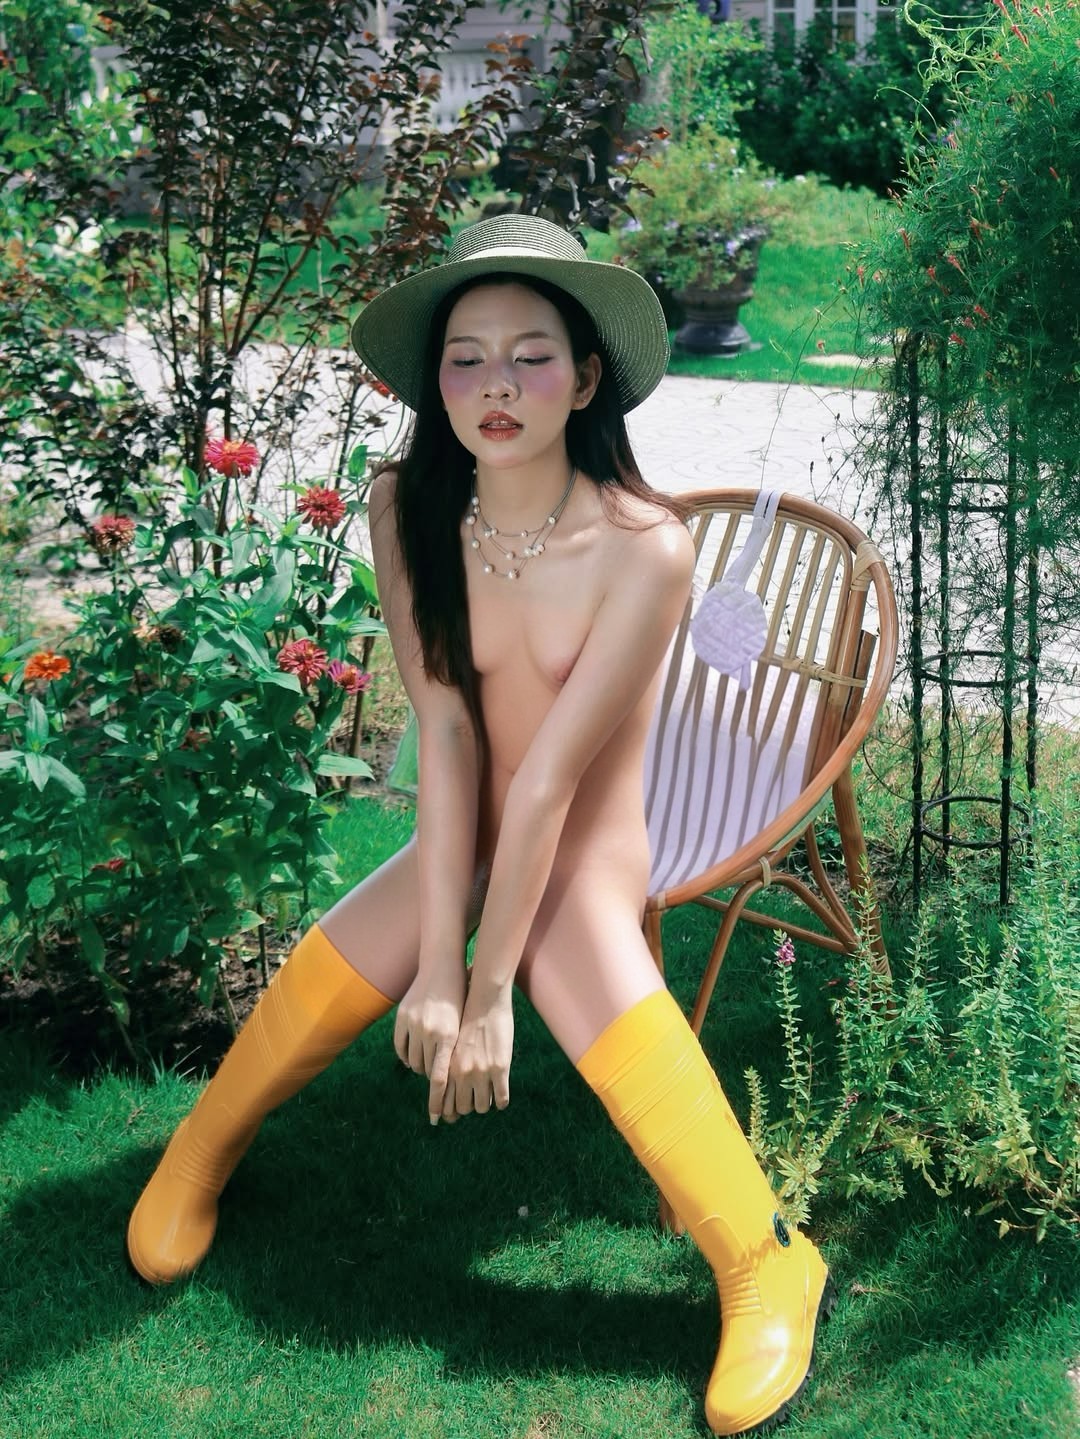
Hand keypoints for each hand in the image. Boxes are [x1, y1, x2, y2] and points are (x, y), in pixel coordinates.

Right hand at [393, 965, 466, 1123]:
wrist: (443, 966)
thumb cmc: (461, 997)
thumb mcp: (463, 1025)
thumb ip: (457, 1050)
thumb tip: (453, 1079)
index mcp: (449, 1037)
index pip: (440, 1078)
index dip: (437, 1100)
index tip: (436, 1118)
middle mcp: (431, 1033)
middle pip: (426, 1070)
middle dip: (433, 1078)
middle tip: (440, 1081)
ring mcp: (414, 1025)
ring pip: (412, 1060)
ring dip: (420, 1066)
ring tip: (428, 1064)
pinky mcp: (402, 1018)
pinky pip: (400, 1046)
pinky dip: (406, 1055)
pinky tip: (413, 1056)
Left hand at [441, 984, 513, 1122]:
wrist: (486, 999)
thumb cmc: (468, 1017)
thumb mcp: (451, 1042)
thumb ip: (448, 1062)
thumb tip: (447, 1081)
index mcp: (448, 1066)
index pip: (443, 1100)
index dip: (444, 1113)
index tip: (448, 1118)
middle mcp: (462, 1072)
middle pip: (463, 1108)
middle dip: (468, 1106)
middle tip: (473, 1100)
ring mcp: (482, 1072)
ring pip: (482, 1107)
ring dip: (485, 1103)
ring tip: (488, 1095)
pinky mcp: (500, 1068)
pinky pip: (501, 1098)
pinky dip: (501, 1101)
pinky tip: (501, 1096)